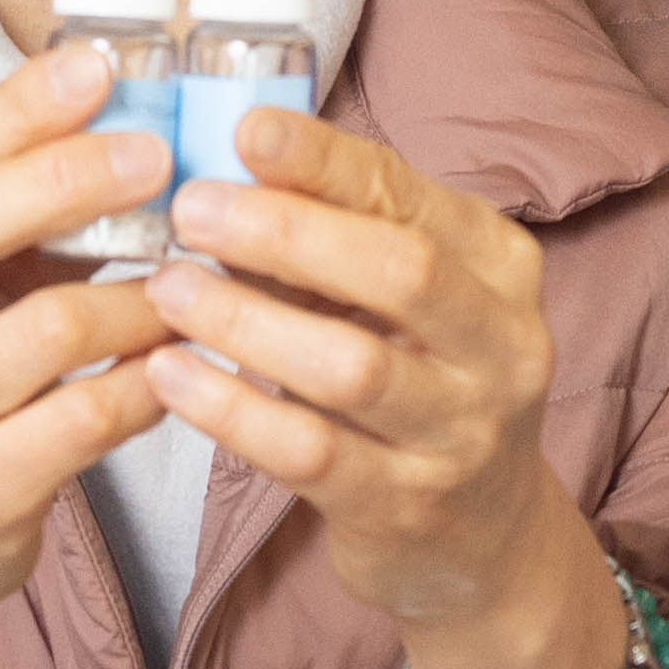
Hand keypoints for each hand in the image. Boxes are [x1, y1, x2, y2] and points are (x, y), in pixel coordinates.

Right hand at [0, 41, 184, 668]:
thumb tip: (111, 113)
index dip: (22, 106)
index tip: (100, 65)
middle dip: (69, 178)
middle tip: (159, 157)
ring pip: (51, 327)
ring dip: (145, 295)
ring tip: (198, 280)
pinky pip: (90, 418)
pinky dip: (153, 380)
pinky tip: (184, 362)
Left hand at [143, 101, 579, 636]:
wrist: (481, 537)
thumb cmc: (420, 382)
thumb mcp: (407, 298)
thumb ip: (341, 230)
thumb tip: (228, 160)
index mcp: (501, 268)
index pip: (410, 197)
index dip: (325, 161)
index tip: (244, 130)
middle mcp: (502, 346)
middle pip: (401, 272)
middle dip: (288, 232)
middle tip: (191, 208)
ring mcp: (461, 434)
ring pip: (352, 366)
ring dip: (247, 320)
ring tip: (166, 288)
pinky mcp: (407, 507)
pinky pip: (309, 452)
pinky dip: (232, 409)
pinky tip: (170, 375)